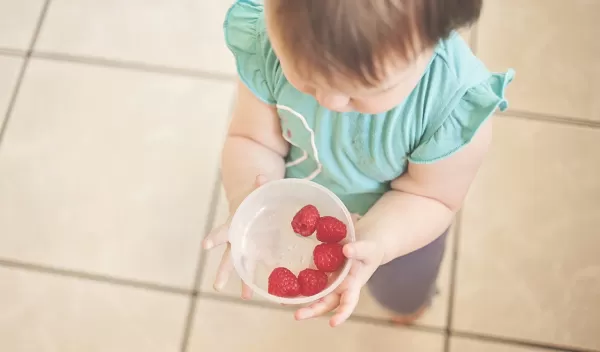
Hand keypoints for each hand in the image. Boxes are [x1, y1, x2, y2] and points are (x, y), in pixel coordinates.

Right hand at [202, 175, 268, 299]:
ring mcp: (245, 247)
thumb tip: (262, 178)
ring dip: (243, 281)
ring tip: (246, 297)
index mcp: (233, 223)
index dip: (214, 238)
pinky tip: (267, 288)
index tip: (205, 246)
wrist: (248, 203)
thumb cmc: (250, 197)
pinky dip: (262, 275)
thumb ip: (258, 186)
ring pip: (241, 267)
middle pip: (227, 257)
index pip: (221, 231)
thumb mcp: (254, 190)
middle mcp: (235, 240)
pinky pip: (258, 266)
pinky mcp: (258, 251)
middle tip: (217, 286)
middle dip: (223, 271)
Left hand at [294, 216, 384, 326]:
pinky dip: (299, 284)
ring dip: (301, 299)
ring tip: (284, 301)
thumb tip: (346, 250)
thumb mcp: (368, 249)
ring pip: (315, 294)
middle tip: (297, 316)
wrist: (366, 244)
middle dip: (312, 311)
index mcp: (353, 285)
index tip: (333, 323)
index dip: (342, 314)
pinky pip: (310, 280)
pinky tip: (284, 284)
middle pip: (325, 304)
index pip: (348, 303)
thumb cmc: (370, 250)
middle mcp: (340, 287)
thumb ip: (359, 250)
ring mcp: (330, 281)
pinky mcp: (322, 272)